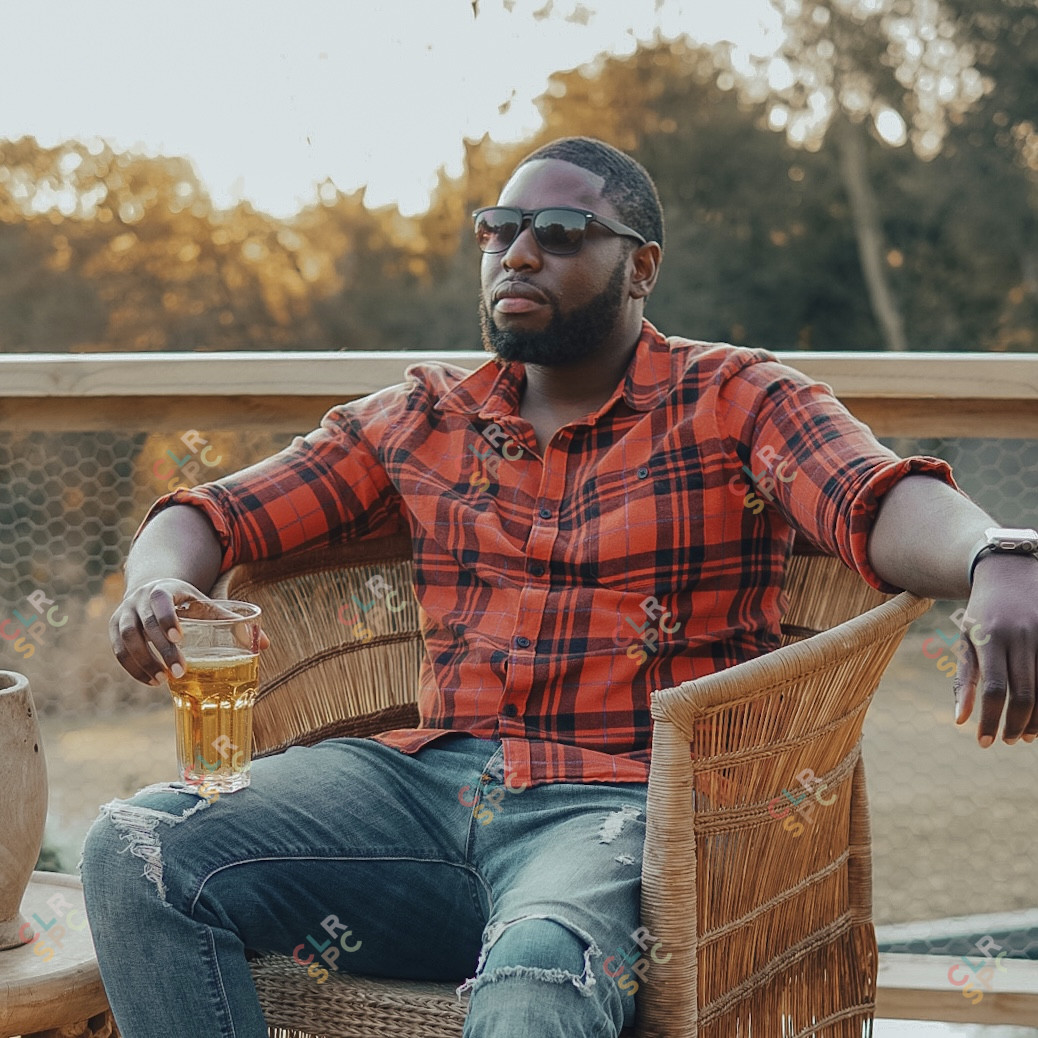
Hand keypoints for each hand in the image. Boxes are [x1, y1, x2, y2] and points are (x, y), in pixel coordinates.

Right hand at [109, 580, 269, 685]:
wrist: (151, 590)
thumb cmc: (187, 602)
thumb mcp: (207, 605)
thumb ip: (231, 621)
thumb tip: (266, 644)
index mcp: (164, 588)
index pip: (161, 600)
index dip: (168, 617)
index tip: (180, 637)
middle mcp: (139, 598)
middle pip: (145, 624)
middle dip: (162, 649)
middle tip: (180, 671)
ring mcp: (123, 613)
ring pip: (127, 639)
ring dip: (144, 662)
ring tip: (163, 681)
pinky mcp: (114, 628)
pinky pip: (119, 651)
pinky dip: (133, 667)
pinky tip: (151, 682)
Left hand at [952, 554, 1037, 745]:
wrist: (1008, 572)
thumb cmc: (982, 613)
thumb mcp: (966, 640)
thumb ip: (964, 679)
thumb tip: (960, 721)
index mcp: (991, 638)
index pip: (994, 689)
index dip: (990, 720)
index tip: (984, 742)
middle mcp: (1021, 636)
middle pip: (1025, 693)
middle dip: (1016, 724)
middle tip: (1009, 741)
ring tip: (1027, 734)